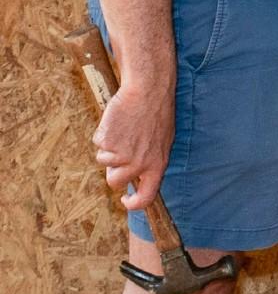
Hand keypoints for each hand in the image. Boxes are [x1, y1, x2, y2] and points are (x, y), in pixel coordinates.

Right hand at [94, 81, 174, 212]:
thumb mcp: (162, 141)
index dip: (133, 203)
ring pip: (104, 160)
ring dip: (109, 146)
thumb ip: (150, 160)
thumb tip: (138, 177)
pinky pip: (98, 143)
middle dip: (113, 169)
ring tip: (123, 127)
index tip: (125, 199)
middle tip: (120, 149)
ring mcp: (121, 154)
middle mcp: (138, 164)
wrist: (148, 90)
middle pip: (114, 181)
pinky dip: (104, 133)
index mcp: (157, 165)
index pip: (146, 197)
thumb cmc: (156, 112)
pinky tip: (117, 120)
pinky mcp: (107, 142)